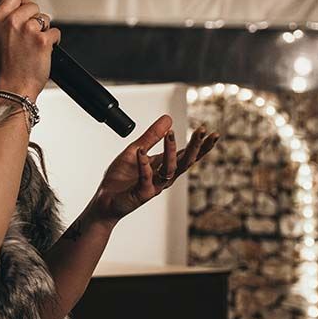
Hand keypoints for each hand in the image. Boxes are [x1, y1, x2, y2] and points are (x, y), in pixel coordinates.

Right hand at [0, 0, 60, 99]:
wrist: (14, 87)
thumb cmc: (6, 66)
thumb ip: (7, 20)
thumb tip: (21, 7)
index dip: (23, 0)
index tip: (24, 10)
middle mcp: (12, 21)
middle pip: (33, 4)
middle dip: (35, 18)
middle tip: (29, 35)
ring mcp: (28, 29)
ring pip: (45, 18)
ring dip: (43, 30)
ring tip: (33, 45)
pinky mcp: (43, 40)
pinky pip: (55, 32)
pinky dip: (53, 41)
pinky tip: (43, 51)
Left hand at [85, 115, 219, 227]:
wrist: (105, 200)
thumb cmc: (121, 178)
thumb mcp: (136, 150)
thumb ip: (151, 136)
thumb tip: (168, 118)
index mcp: (164, 167)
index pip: (187, 155)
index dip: (201, 145)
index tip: (213, 133)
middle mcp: (163, 177)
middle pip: (185, 162)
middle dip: (195, 147)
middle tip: (202, 132)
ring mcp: (154, 186)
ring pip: (169, 169)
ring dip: (171, 151)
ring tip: (170, 134)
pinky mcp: (142, 193)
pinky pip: (145, 177)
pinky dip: (144, 164)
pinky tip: (141, 153)